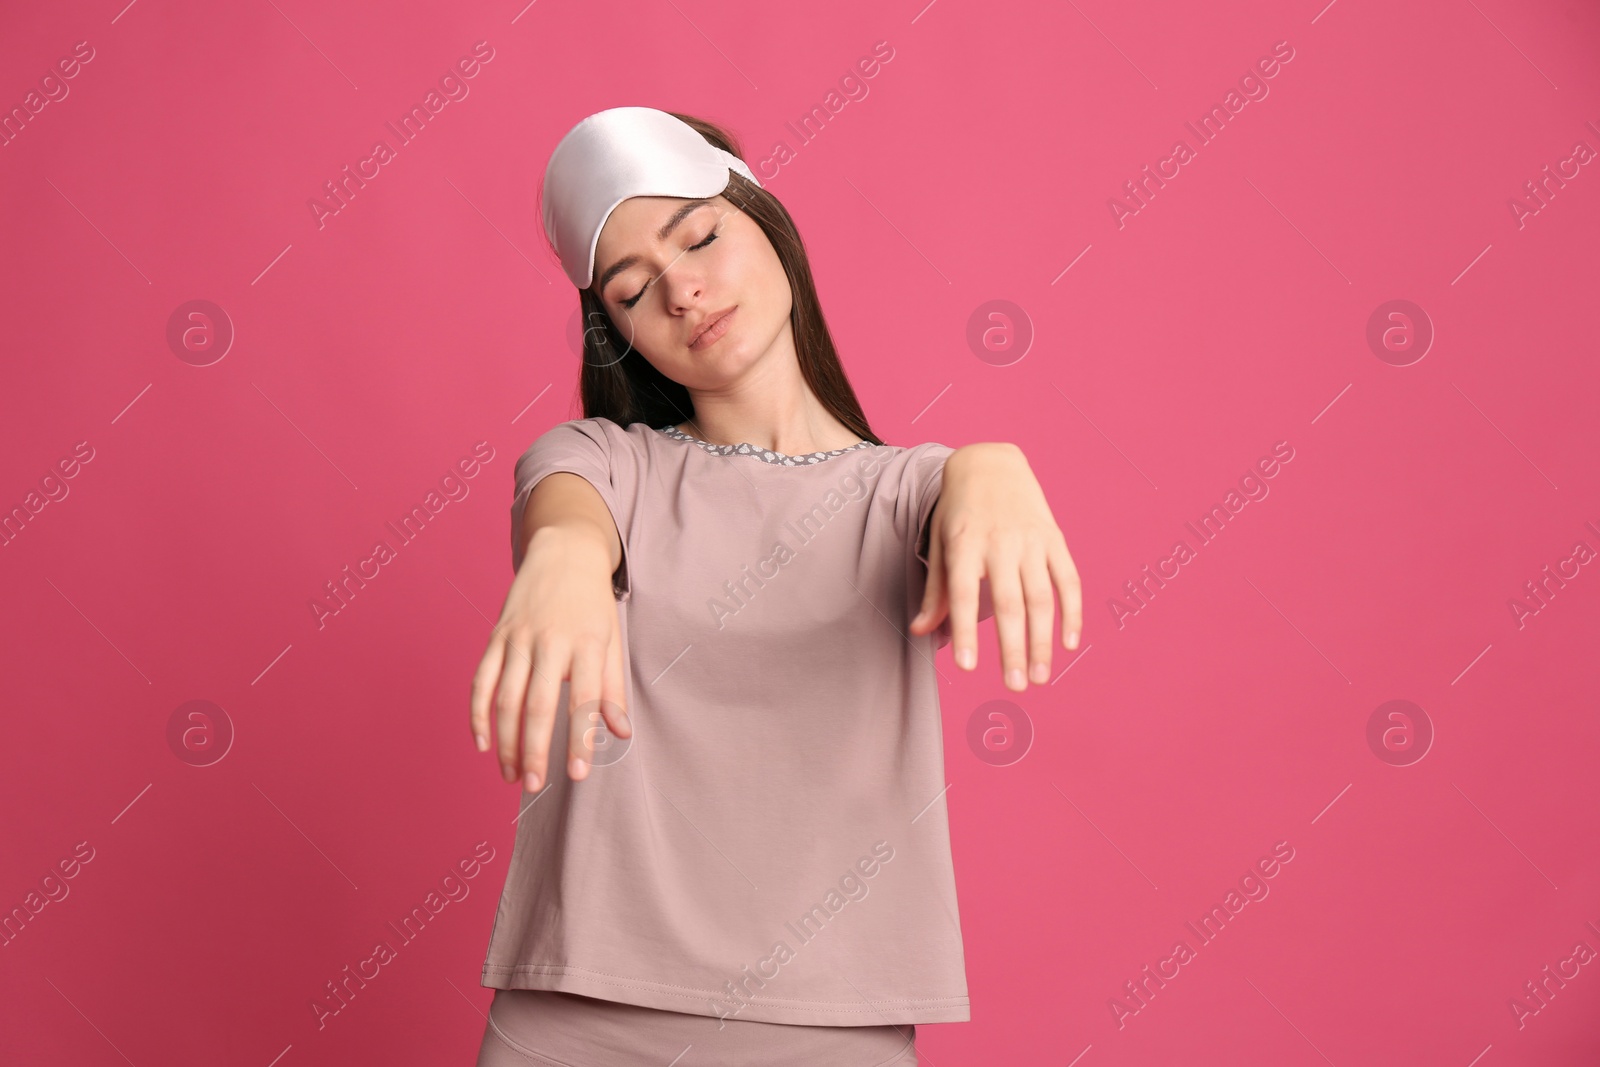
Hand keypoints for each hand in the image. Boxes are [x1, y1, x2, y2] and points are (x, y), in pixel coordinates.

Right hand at [469, 525, 631, 790]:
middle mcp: (550, 641)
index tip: (577, 776)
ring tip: (513, 775)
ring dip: (507, 740)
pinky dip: (478, 713)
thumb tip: (621, 734)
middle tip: (535, 786)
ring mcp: (519, 638)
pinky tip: (484, 743)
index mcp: (586, 643)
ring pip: (506, 697)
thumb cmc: (592, 605)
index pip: (583, 699)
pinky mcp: (497, 636)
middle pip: (538, 704)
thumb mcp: (610, 641)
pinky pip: (482, 679)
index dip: (580, 740)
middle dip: (535, 749)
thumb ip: (612, 689)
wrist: (564, 552)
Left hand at [908, 443, 1081, 689]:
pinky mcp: (1055, 539)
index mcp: (965, 545)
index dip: (965, 631)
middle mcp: (1000, 543)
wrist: (990, 463)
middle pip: (1008, 603)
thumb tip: (921, 633)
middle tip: (1015, 687)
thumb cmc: (959, 512)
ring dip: (1043, 641)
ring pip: (1041, 598)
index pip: (964, 595)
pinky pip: (1068, 580)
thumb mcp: (940, 544)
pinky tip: (1069, 644)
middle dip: (1012, 649)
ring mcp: (1031, 540)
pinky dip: (1072, 612)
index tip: (965, 668)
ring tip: (1041, 677)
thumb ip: (935, 591)